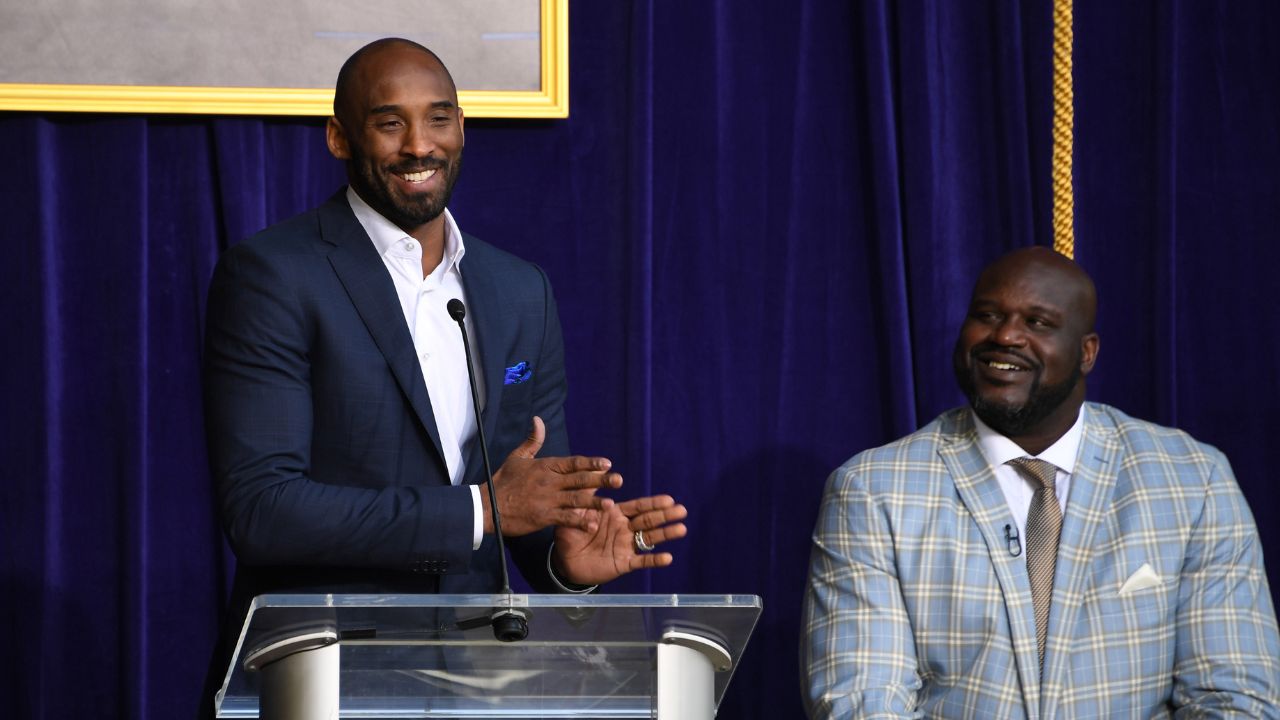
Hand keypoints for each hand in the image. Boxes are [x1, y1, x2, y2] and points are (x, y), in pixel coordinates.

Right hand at [484, 417, 622, 535]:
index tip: (607, 463)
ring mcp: (547, 500)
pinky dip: (579, 521)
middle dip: (601, 480)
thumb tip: (538, 419)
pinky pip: (565, 519)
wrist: (487, 506)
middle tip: (619, 480)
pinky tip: (592, 524)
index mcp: (545, 466)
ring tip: (611, 504)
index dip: (591, 462)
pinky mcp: (543, 516)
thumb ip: (532, 440)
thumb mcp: (517, 457)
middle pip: (579, 480)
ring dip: (594, 501)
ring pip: (576, 499)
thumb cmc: (503, 481)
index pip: (572, 462)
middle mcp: (549, 482)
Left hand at [553, 494, 687, 585]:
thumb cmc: (570, 533)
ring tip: (681, 529)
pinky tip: (668, 558)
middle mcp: (625, 529)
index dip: (653, 503)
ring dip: (666, 534)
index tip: (669, 499)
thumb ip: (588, 492)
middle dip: (665, 515)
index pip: (638, 507)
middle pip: (649, 520)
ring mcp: (626, 546)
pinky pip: (641, 561)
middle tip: (682, 510)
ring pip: (649, 539)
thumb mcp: (576, 510)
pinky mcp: (623, 563)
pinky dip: (654, 560)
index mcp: (616, 514)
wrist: (564, 560)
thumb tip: (597, 469)